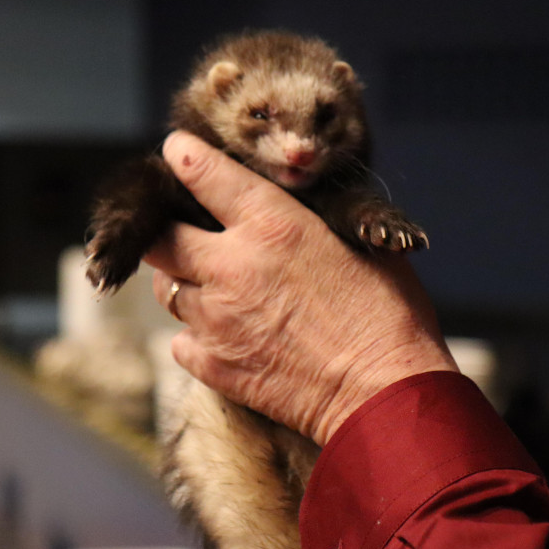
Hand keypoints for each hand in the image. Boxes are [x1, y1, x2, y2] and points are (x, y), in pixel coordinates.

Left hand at [144, 131, 457, 445]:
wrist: (384, 393)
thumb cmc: (388, 314)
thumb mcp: (359, 242)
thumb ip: (312, 217)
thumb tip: (292, 204)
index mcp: (273, 225)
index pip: (204, 175)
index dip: (185, 159)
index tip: (179, 155)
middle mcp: (231, 266)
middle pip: (161, 237)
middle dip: (166, 228)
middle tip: (185, 231)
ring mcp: (215, 319)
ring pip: (166, 288)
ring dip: (183, 281)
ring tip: (213, 286)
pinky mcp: (214, 365)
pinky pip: (180, 340)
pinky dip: (195, 334)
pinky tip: (225, 333)